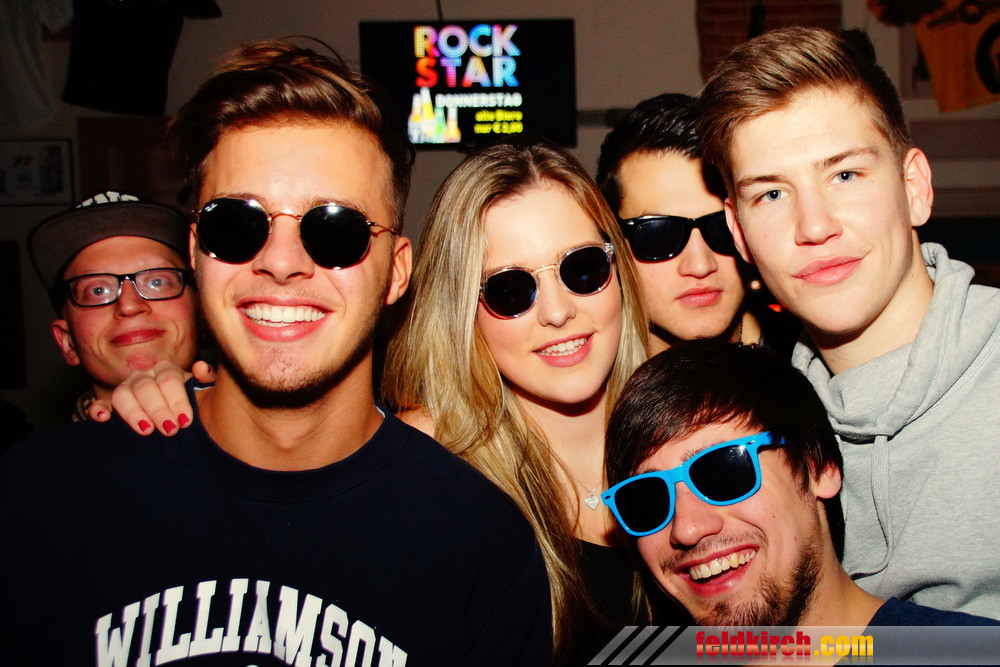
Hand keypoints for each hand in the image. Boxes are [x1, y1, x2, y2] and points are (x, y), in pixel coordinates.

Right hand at [88, 360, 215, 435]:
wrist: (176, 420)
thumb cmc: (192, 404)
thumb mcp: (203, 392)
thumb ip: (206, 379)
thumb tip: (200, 368)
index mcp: (167, 371)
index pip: (170, 380)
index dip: (178, 400)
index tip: (186, 421)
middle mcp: (144, 377)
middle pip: (146, 388)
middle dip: (159, 410)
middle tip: (170, 430)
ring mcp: (125, 389)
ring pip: (122, 394)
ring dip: (133, 412)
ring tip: (146, 430)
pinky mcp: (110, 405)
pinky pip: (99, 404)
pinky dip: (98, 410)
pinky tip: (104, 419)